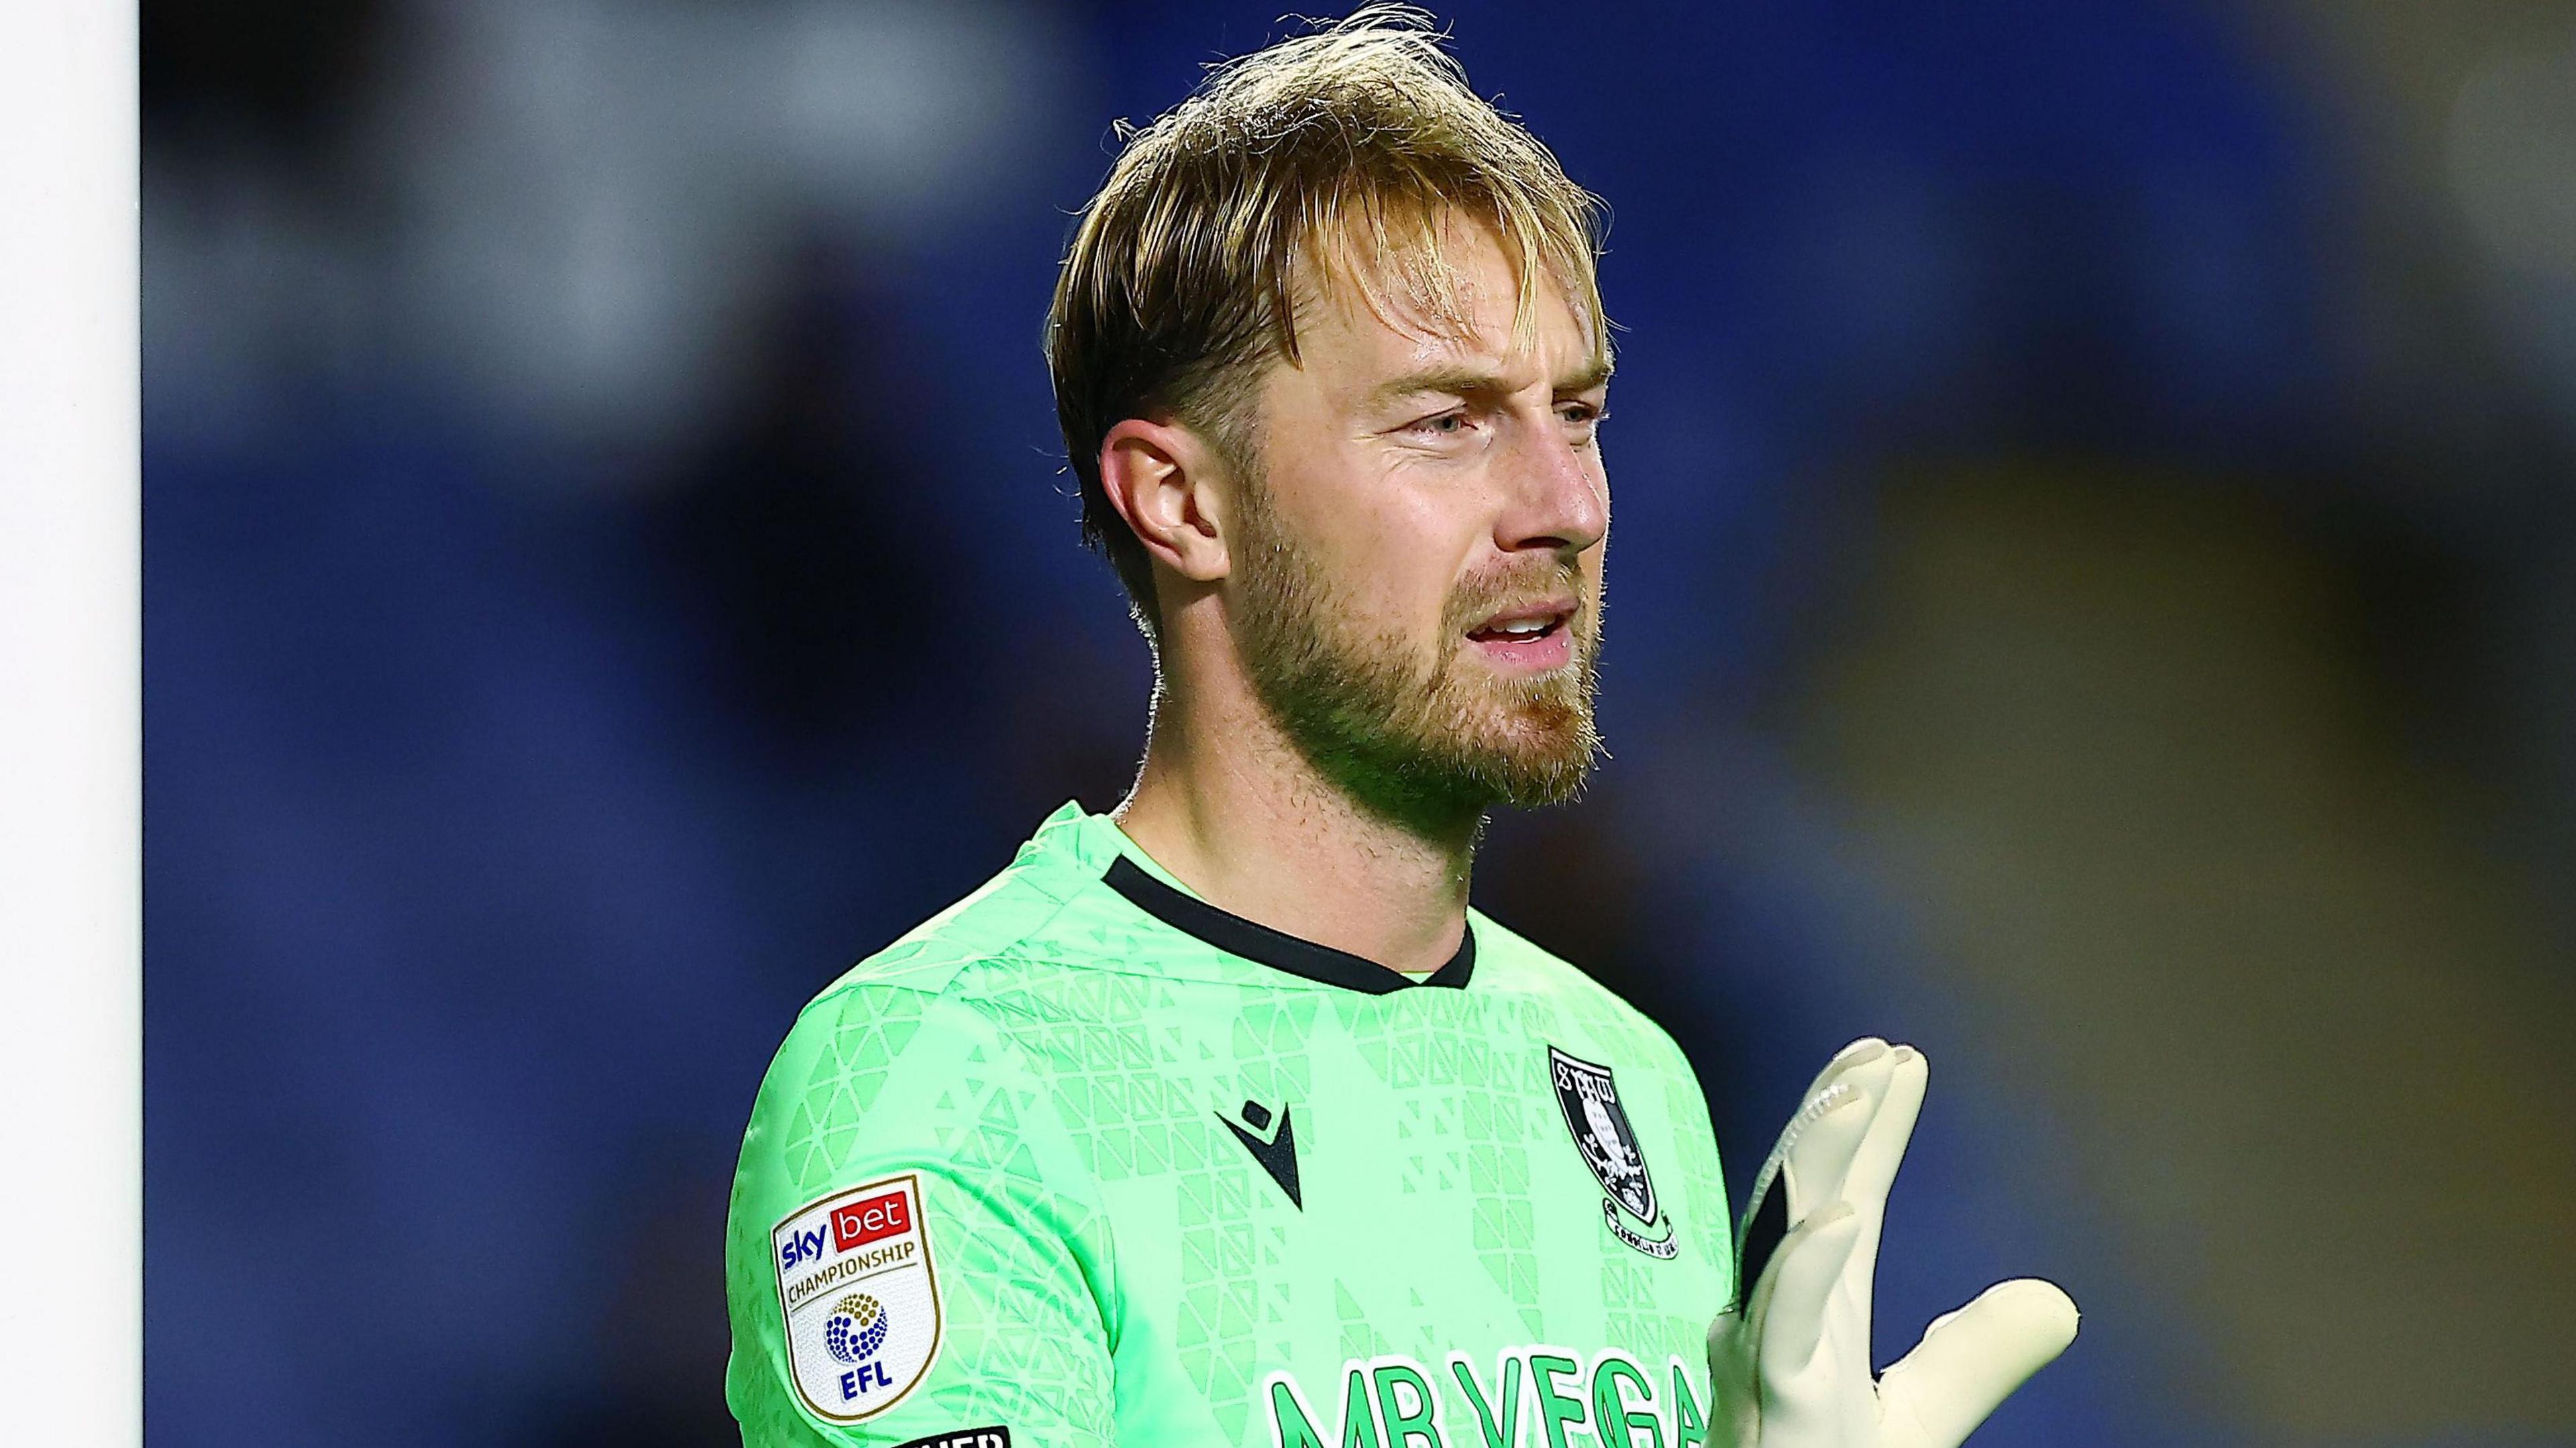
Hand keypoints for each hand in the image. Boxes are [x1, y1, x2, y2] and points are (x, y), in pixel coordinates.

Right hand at [1707, 1040, 2077, 1447]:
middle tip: (1878, 1050)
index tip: (1895, 1053)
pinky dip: (1802, 1273)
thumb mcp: (1920, 1419)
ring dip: (1814, 1162)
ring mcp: (1768, 1366)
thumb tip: (2057, 1297)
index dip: (1865, 1126)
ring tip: (1859, 1091)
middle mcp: (1781, 1324)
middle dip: (1834, 1118)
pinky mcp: (1770, 1415)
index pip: (1841, 1199)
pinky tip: (1841, 1220)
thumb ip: (1976, 1359)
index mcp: (1816, 1315)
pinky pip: (1779, 1337)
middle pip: (1803, 1200)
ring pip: (1779, 1245)